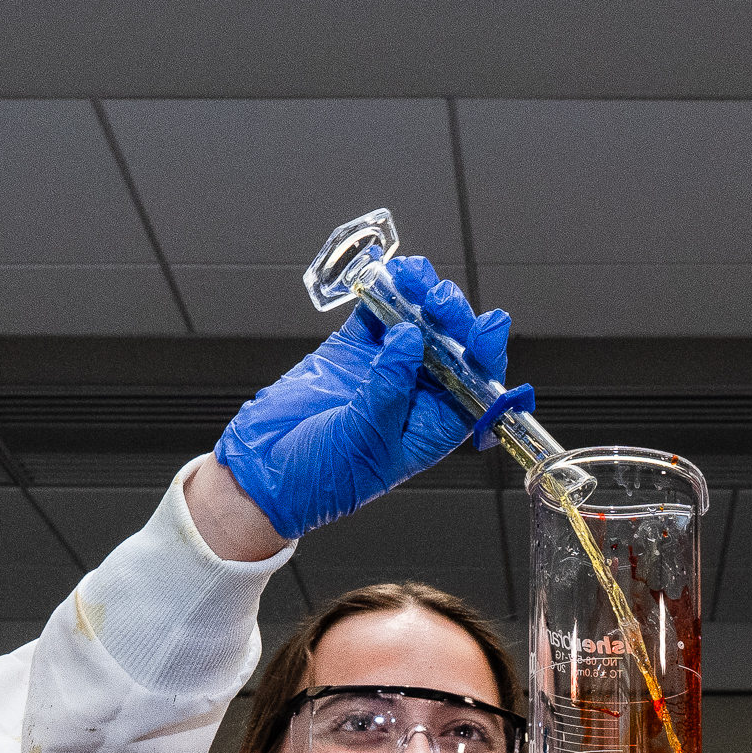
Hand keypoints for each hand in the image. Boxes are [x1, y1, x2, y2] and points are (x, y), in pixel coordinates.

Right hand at [213, 255, 531, 538]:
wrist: (263, 473)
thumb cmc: (320, 479)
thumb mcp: (364, 437)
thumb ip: (388, 386)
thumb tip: (412, 338)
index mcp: (430, 428)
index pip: (474, 387)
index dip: (486, 355)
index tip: (488, 326)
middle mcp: (413, 397)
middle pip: (450, 347)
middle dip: (451, 317)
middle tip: (439, 300)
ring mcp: (382, 370)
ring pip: (415, 324)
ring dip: (420, 297)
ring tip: (415, 277)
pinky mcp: (351, 351)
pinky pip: (374, 315)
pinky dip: (382, 292)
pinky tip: (390, 274)